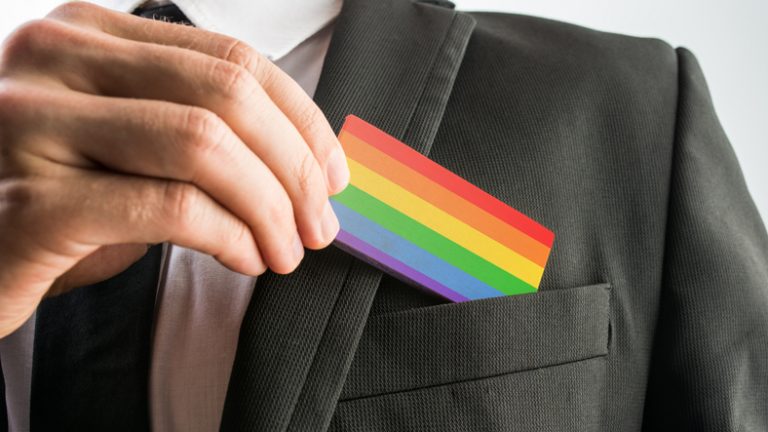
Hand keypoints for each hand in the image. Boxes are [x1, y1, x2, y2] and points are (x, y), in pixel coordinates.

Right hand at [0, 2, 348, 336]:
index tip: (334, 173)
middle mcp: (55, 58)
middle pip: (226, 95)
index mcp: (89, 34)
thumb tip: (307, 160)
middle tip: (319, 223)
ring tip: (286, 249)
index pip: (231, 59)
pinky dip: (230, 237)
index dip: (301, 119)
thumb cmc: (58, 201)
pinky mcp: (31, 202)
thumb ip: (198, 128)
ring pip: (204, 144)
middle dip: (295, 167)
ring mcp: (33, 123)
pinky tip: (245, 259)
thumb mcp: (130, 144)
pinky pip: (171, 208)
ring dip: (269, 207)